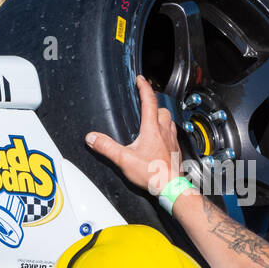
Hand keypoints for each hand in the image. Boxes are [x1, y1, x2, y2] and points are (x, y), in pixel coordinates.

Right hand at [85, 75, 186, 196]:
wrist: (172, 188)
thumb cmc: (153, 174)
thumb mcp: (124, 160)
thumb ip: (107, 148)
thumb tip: (92, 138)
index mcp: (152, 129)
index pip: (149, 101)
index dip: (144, 87)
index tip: (140, 79)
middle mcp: (164, 131)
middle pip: (162, 109)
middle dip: (154, 103)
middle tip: (145, 102)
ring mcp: (172, 140)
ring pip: (169, 120)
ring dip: (161, 116)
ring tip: (152, 119)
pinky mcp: (176, 150)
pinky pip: (172, 133)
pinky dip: (166, 130)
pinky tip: (159, 139)